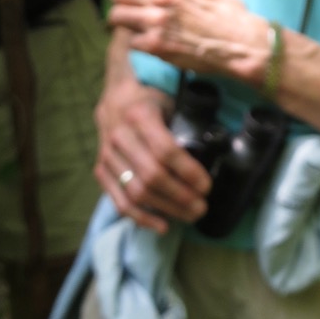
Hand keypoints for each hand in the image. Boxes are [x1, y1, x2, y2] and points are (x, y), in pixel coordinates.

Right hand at [94, 31, 210, 232]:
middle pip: (151, 176)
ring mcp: (107, 155)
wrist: (114, 93)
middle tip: (203, 206)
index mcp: (140, 115)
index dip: (188, 172)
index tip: (207, 185)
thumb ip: (186, 120)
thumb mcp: (169, 98)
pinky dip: (140, 217)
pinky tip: (162, 225)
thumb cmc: (151, 96)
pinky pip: (118, 200)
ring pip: (135, 191)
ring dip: (166, 209)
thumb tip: (218, 146)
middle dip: (181, 196)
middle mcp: (119, 135)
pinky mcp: (100, 169)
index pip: (165, 151)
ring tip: (190, 215)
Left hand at [109, 0, 267, 83]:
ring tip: (139, 28)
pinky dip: (140, 44)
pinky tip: (155, 44)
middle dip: (123, 3)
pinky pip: (131, 42)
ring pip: (116, 16)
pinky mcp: (155, 44)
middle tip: (133, 12)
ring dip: (126, 24)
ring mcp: (156, 18)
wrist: (243, 42)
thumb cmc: (227, 14)